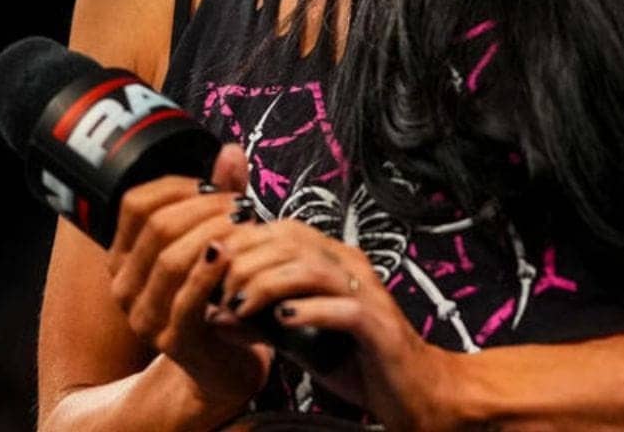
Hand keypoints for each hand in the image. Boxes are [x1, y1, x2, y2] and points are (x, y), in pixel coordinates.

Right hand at [105, 142, 273, 412]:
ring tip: (245, 224)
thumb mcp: (216, 239)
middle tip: (240, 204)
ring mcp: (145, 316)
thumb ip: (219, 197)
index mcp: (124, 256)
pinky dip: (211, 272)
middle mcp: (124, 286)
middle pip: (156, 227)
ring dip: (213, 234)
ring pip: (171, 259)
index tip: (215, 184)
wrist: (224, 362)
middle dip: (203, 207)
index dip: (177, 186)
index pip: (136, 204)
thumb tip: (231, 150)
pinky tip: (231, 255)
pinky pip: (187, 299)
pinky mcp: (172, 342)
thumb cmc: (219, 293)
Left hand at [206, 218, 469, 430]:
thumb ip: (258, 324)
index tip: (211, 268)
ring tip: (240, 306)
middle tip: (219, 290)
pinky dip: (309, 311)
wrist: (413, 392)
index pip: (282, 230)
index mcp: (333, 261)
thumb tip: (210, 314)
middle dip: (247, 262)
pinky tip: (282, 321)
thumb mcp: (296, 340)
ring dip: (268, 284)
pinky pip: (343, 308)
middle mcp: (351, 267)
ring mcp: (368, 294)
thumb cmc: (356, 361)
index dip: (242, 243)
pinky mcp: (380, 326)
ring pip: (312, 268)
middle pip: (292, 242)